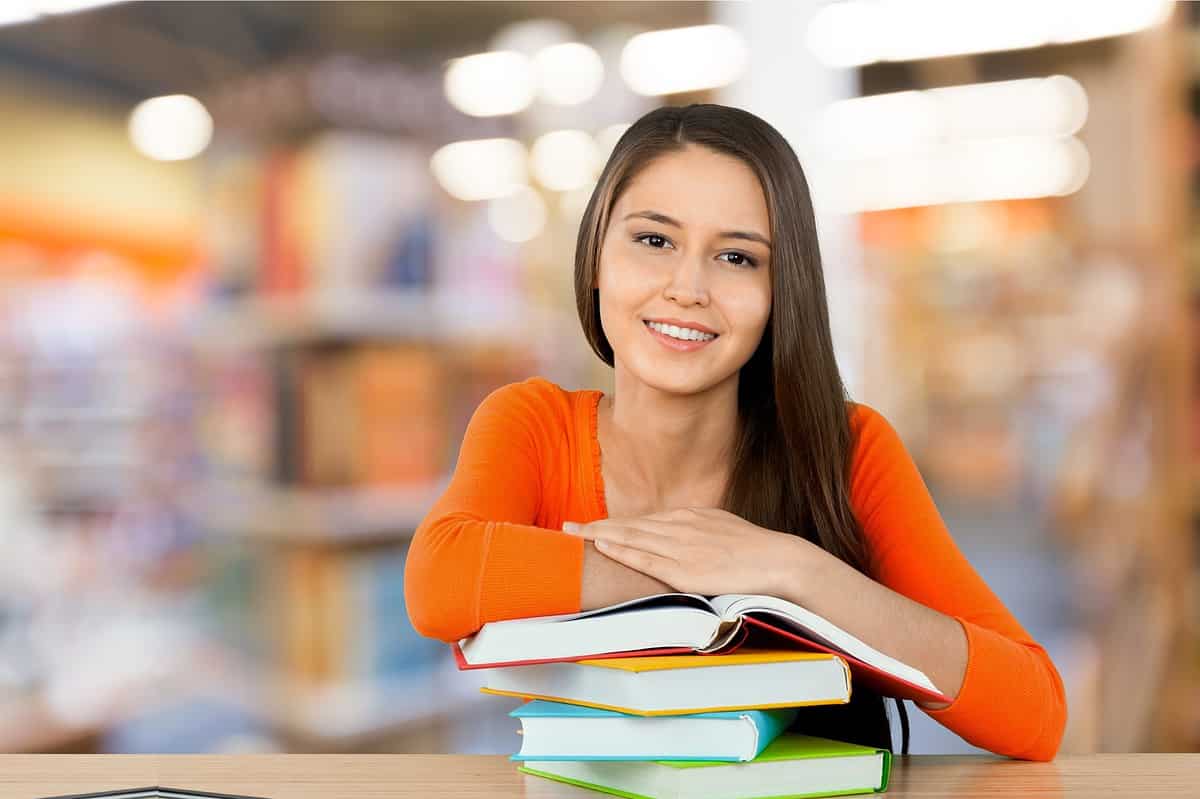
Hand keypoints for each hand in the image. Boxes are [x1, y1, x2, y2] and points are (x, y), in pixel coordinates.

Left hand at [562, 507, 807, 597]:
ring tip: (571, 535)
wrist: (780, 561)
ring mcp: (681, 547)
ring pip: (630, 537)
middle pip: (628, 525)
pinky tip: (600, 546)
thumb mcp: (721, 531)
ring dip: (598, 535)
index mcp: (689, 517)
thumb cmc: (755, 551)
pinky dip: (620, 550)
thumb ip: (697, 534)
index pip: (642, 521)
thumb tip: (682, 542)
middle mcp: (680, 526)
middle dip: (594, 527)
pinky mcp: (685, 569)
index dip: (613, 525)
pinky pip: (645, 557)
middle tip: (564, 528)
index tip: (590, 527)